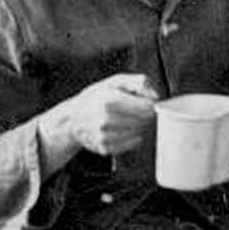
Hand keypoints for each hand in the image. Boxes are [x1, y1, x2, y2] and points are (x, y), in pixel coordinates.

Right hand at [38, 74, 158, 163]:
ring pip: (140, 133)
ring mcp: (104, 136)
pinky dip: (132, 137)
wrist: (72, 118)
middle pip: (145, 121)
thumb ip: (139, 82)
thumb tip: (156, 96)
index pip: (147, 107)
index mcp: (109, 100)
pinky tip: (123, 129)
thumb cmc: (97, 97)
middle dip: (146, 116)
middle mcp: (105, 120)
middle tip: (137, 111)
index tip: (147, 102)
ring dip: (139, 127)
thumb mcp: (116, 81)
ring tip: (128, 119)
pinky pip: (132, 144)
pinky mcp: (105, 148)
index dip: (151, 104)